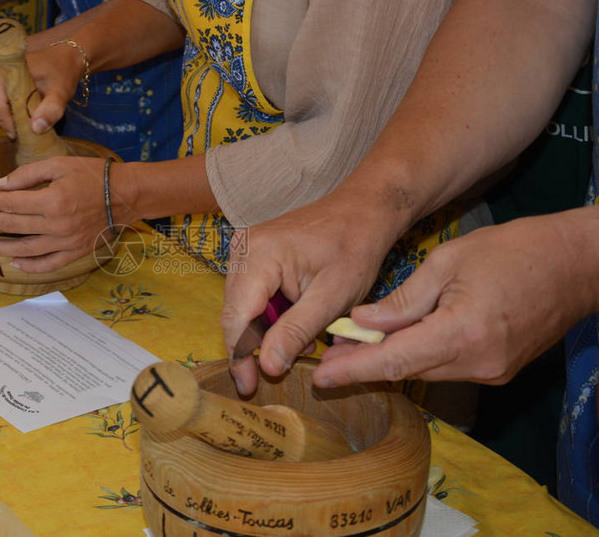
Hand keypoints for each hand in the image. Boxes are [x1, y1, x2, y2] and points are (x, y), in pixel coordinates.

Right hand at [0, 44, 83, 137]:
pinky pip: (1, 98)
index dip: (5, 122)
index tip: (19, 135)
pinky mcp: (2, 78)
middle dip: (9, 120)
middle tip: (26, 130)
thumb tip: (36, 129)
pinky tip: (26, 113)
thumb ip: (51, 110)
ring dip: (11, 115)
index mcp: (8, 71)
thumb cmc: (63, 73)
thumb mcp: (61, 93)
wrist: (66, 58)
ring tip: (28, 122)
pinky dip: (12, 109)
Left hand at [0, 156, 127, 272]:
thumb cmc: (93, 175)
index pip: (9, 204)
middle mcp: (56, 225)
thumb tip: (1, 186)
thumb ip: (28, 174)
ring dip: (0, 248)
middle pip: (12, 226)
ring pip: (25, 250)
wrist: (125, 195)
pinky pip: (49, 264)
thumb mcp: (59, 165)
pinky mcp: (75, 251)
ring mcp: (66, 242)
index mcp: (52, 201)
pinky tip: (15, 262)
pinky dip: (31, 266)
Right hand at [221, 193, 397, 395]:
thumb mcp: (331, 297)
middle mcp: (242, 249)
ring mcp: (245, 249)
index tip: (248, 387)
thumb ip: (295, 332)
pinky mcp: (253, 253)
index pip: (236, 317)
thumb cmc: (354, 248)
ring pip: (243, 306)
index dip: (240, 357)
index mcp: (258, 256)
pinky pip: (252, 293)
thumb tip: (266, 367)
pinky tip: (296, 321)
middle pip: (236, 313)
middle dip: (255, 345)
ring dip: (266, 330)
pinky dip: (271, 313)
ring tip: (298, 344)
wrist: (362, 210)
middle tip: (278, 373)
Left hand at [311, 212, 598, 387]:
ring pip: (425, 371)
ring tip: (354, 344)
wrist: (577, 264)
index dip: (352, 370)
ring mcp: (491, 371)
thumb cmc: (514, 250)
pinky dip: (418, 357)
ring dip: (390, 360)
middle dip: (364, 364)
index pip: (393, 361)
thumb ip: (403, 300)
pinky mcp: (498, 370)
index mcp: (461, 333)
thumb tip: (362, 321)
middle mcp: (476, 363)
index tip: (319, 377)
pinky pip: (446, 368)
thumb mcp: (448, 262)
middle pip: (406, 371)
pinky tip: (398, 343)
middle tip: (327, 355)